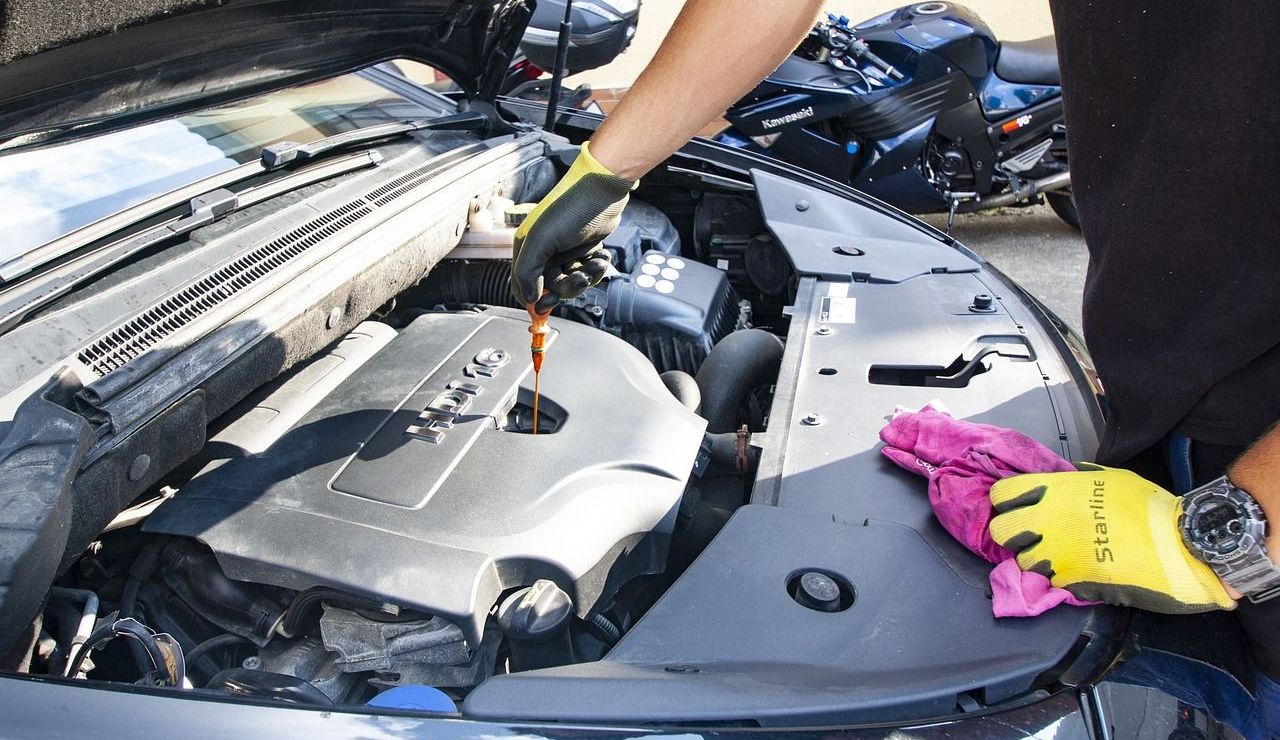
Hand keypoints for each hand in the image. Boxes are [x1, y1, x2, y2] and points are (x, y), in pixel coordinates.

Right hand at [510, 142, 633, 309]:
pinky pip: (586, 272)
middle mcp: (543, 253)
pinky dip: (596, 268)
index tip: (550, 302)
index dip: (536, 299)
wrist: (603, 190)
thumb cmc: (571, 210)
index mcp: (526, 249)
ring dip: (586, 277)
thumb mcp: (542, 241)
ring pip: (572, 283)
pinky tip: (602, 256)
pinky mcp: (582, 251)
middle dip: (569, 286)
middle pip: (551, 289)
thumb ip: (528, 271)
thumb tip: (529, 299)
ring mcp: (563, 252)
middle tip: (581, 276)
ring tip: (596, 262)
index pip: (523, 287)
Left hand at [988, 464, 1235, 613]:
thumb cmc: (1150, 508)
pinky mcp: (1070, 581)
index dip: (1008, 502)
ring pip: (1023, 559)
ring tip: (1060, 555)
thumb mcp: (1111, 478)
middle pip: (1001, 530)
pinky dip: (1060, 577)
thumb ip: (1078, 479)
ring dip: (1037, 558)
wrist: (1181, 547)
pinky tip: (1079, 571)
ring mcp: (1058, 553)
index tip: (1020, 507)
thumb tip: (1064, 477)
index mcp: (1057, 491)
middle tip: (1034, 535)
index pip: (1003, 494)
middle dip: (1013, 533)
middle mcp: (1049, 520)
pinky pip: (1050, 580)